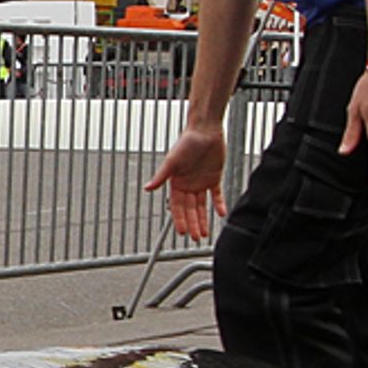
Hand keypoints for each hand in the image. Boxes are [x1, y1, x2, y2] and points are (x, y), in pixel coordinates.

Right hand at [146, 118, 227, 240]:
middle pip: (190, 209)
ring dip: (203, 219)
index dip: (179, 219)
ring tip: (205, 233)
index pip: (177, 206)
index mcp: (176, 183)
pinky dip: (218, 204)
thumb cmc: (187, 142)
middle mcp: (188, 185)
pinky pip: (216, 194)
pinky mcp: (214, 177)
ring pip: (202, 205)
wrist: (205, 130)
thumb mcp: (172, 161)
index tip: (182, 232)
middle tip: (196, 237)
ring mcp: (201, 182)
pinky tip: (220, 213)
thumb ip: (161, 176)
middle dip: (192, 224)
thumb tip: (147, 188)